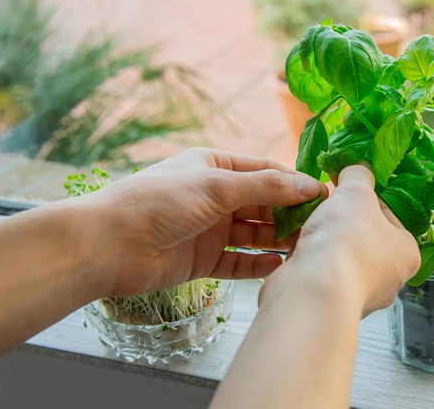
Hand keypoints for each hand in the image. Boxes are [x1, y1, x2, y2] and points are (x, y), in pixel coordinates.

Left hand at [84, 148, 328, 296]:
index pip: (266, 172)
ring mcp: (208, 229)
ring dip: (277, 240)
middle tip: (320, 227)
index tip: (325, 197)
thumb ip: (266, 187)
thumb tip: (310, 184)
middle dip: (290, 214)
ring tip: (305, 248)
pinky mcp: (201, 259)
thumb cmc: (157, 202)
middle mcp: (213, 196)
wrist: (108, 245)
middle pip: (263, 204)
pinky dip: (257, 264)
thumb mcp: (217, 187)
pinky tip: (277, 265)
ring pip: (253, 234)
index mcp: (214, 167)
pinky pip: (237, 261)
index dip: (295, 184)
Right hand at [260, 164, 419, 316]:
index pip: (389, 213)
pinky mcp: (331, 301)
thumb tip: (359, 167)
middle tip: (327, 203)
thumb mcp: (356, 192)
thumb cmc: (345, 243)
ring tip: (309, 222)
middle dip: (343, 217)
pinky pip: (323, 272)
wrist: (312, 290)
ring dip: (325, 238)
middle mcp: (388, 278)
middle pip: (365, 234)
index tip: (346, 184)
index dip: (365, 195)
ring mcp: (359, 294)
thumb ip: (359, 175)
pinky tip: (300, 246)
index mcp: (407, 253)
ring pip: (342, 254)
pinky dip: (312, 258)